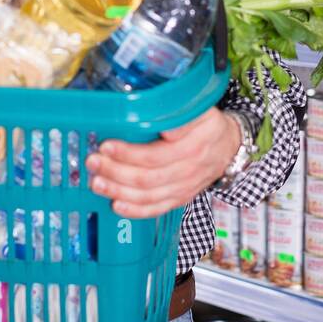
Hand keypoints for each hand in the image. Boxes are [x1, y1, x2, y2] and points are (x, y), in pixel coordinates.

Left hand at [87, 109, 243, 218]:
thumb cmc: (209, 125)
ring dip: (119, 191)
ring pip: (148, 195)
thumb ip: (180, 115)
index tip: (106, 145)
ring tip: (96, 183)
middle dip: (115, 171)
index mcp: (193, 145)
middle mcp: (189, 169)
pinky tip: (116, 205)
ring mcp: (185, 187)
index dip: (128, 152)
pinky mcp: (181, 198)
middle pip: (147, 177)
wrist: (229, 147)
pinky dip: (135, 210)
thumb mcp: (201, 111)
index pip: (156, 154)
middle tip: (93, 162)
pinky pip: (157, 209)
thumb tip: (160, 123)